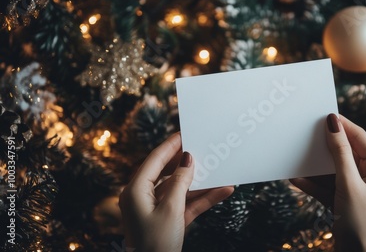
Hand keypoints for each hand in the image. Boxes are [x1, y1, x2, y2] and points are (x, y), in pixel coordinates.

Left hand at [119, 133, 233, 251]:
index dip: (171, 145)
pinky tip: (222, 191)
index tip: (185, 133)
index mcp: (136, 191)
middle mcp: (143, 197)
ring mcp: (156, 210)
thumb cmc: (155, 244)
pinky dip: (203, 198)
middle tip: (202, 147)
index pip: (155, 160)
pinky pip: (187, 204)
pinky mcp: (168, 221)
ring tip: (218, 169)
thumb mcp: (171, 209)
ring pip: (181, 189)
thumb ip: (180, 182)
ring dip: (201, 182)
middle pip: (168, 172)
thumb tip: (187, 159)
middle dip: (187, 162)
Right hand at [290, 114, 365, 251]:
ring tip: (297, 158)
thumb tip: (333, 123)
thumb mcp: (349, 185)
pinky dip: (314, 184)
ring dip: (316, 168)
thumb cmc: (363, 226)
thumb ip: (340, 153)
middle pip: (346, 153)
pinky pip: (328, 187)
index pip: (360, 138)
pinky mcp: (346, 202)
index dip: (341, 126)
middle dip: (325, 147)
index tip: (321, 115)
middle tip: (305, 134)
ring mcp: (359, 190)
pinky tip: (297, 179)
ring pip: (334, 170)